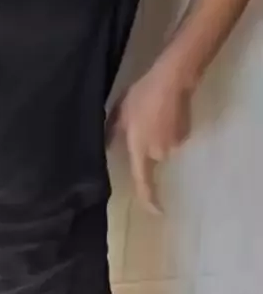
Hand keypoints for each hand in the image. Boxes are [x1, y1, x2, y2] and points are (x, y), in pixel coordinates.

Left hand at [106, 68, 191, 212]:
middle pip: (151, 156)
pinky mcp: (185, 133)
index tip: (157, 213)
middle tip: (139, 121)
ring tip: (151, 111)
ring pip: (162, 145)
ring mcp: (174, 144)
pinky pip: (172, 136)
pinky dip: (168, 127)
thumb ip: (112, 131)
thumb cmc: (142, 96)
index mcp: (140, 149)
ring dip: (156, 134)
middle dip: (145, 144)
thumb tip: (107, 145)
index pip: (143, 181)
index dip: (149, 199)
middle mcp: (159, 152)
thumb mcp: (120, 111)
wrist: (172, 81)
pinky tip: (165, 110)